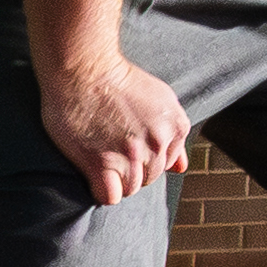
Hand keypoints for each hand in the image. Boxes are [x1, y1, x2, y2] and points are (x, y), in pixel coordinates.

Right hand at [37, 48, 191, 206]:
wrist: (85, 69)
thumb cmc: (118, 81)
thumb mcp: (161, 100)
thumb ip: (174, 133)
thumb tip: (181, 168)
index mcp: (176, 127)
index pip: (168, 165)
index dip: (147, 161)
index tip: (129, 150)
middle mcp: (158, 142)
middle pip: (150, 178)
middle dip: (133, 172)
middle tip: (112, 155)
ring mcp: (131, 154)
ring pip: (130, 189)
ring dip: (116, 182)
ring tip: (102, 163)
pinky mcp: (101, 162)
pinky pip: (109, 197)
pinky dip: (102, 192)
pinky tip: (94, 178)